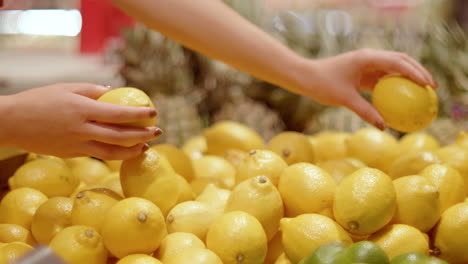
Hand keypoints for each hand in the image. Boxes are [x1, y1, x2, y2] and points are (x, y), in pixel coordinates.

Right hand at [0, 83, 160, 159]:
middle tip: (158, 132)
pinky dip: (115, 153)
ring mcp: (77, 145)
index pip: (119, 114)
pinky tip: (124, 150)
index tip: (154, 113)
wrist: (11, 122)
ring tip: (146, 147)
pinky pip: (98, 154)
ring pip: (112, 152)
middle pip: (120, 136)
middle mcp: (82, 129)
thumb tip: (116, 92)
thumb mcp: (67, 88)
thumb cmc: (40, 99)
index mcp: (82, 109)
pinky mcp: (72, 154)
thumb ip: (93, 90)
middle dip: (143, 135)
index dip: (139, 115)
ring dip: (132, 151)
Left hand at [295, 49, 436, 129]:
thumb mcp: (345, 99)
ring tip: (421, 94)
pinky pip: (382, 78)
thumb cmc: (322, 85)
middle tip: (431, 88)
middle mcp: (369, 58)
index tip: (427, 85)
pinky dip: (393, 87)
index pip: (397, 62)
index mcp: (367, 58)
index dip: (416, 72)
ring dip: (407, 78)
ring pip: (392, 68)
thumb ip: (365, 112)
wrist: (305, 77)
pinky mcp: (361, 72)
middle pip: (401, 61)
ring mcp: (366, 64)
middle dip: (418, 72)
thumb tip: (384, 127)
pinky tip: (400, 101)